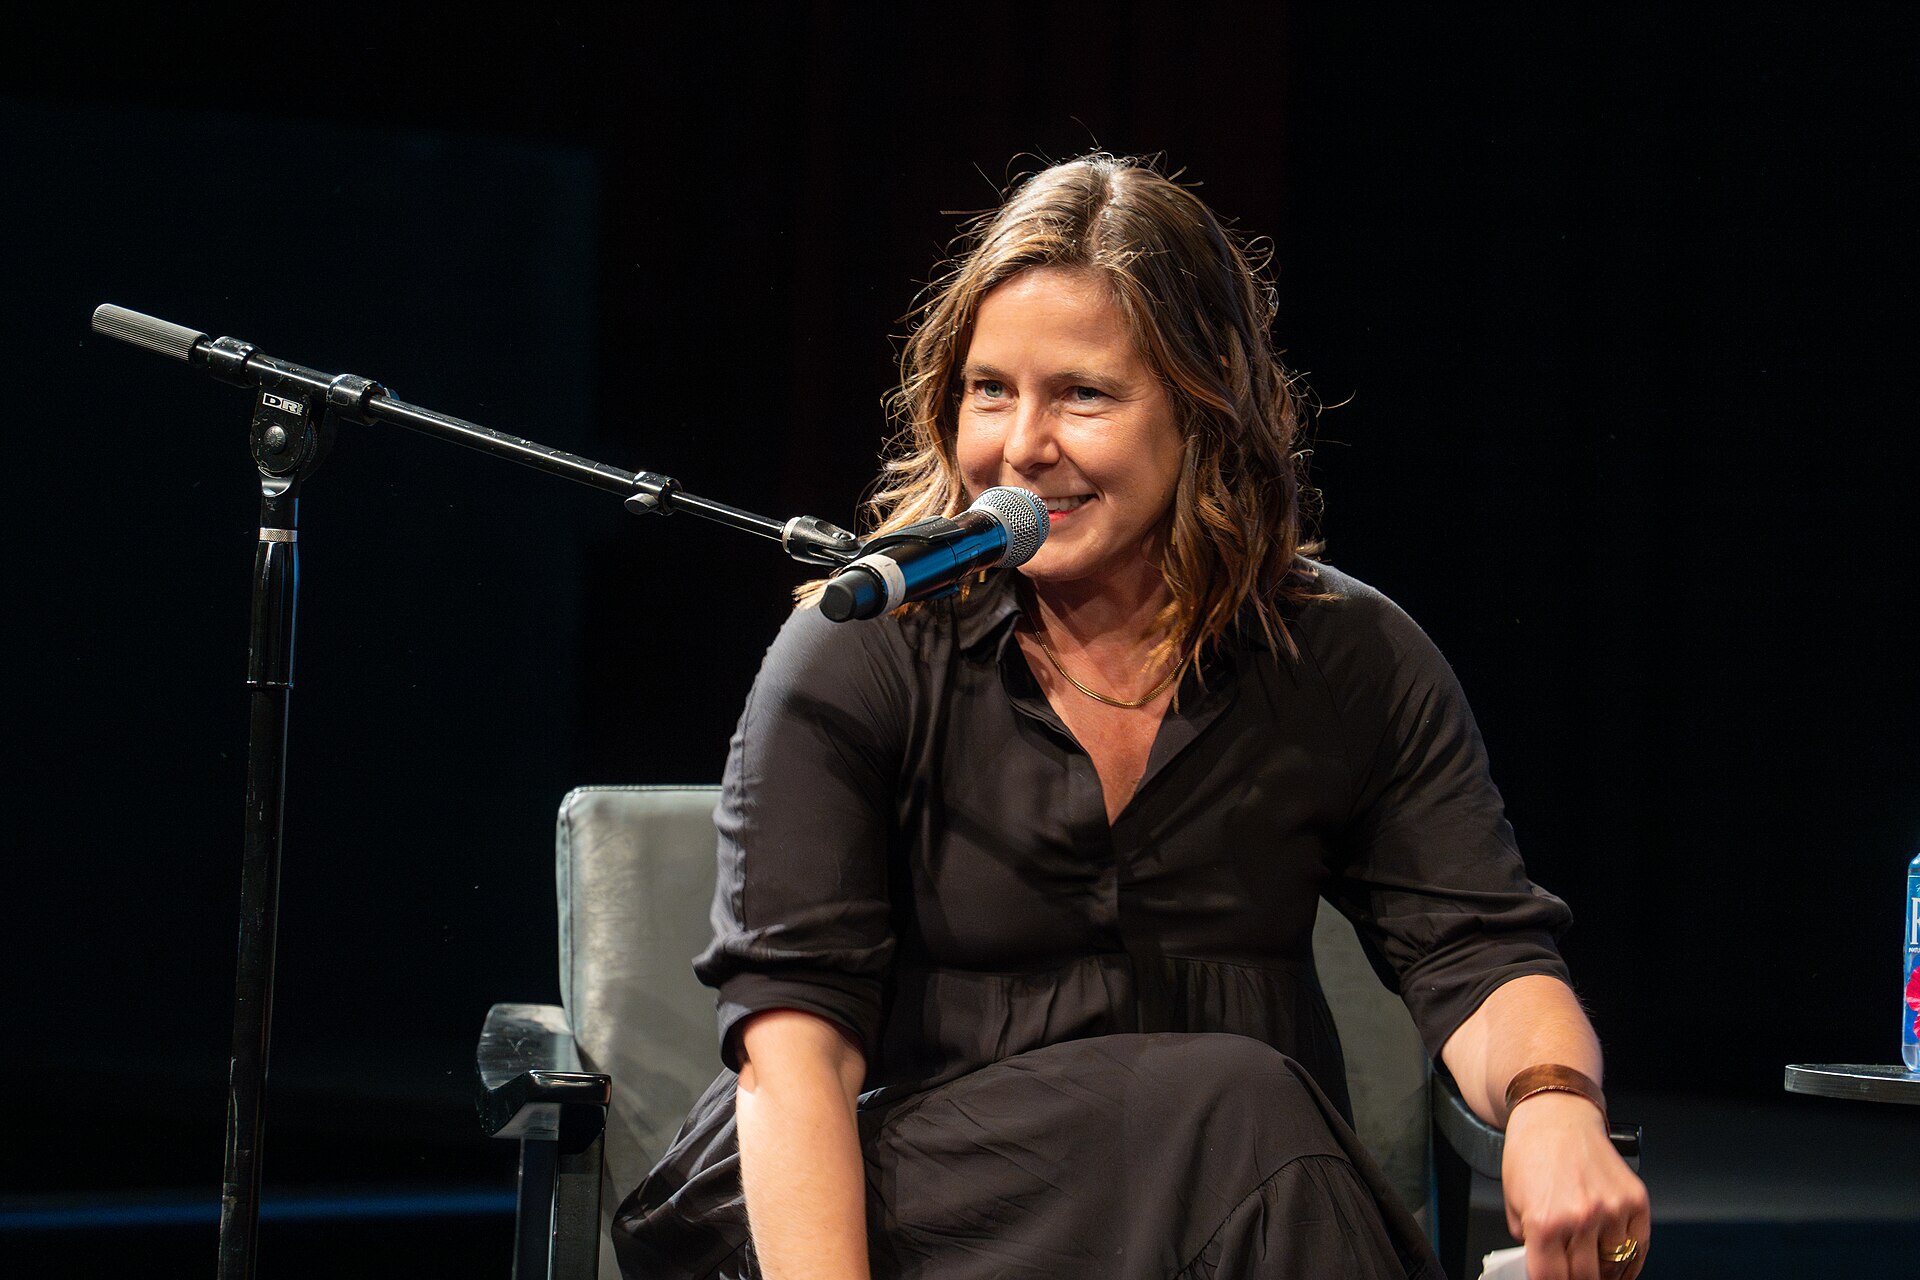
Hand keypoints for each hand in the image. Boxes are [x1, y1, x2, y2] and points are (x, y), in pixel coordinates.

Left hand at [1500, 1092, 1649, 1279]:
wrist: (1555, 1115)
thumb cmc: (1531, 1153)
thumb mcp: (1512, 1201)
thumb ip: (1528, 1240)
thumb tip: (1544, 1267)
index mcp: (1544, 1221)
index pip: (1551, 1278)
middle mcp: (1580, 1217)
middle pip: (1585, 1278)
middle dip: (1576, 1278)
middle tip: (1572, 1271)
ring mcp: (1611, 1210)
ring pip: (1614, 1267)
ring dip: (1604, 1270)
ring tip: (1592, 1261)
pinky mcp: (1635, 1200)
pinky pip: (1639, 1248)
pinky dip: (1630, 1261)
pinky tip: (1618, 1261)